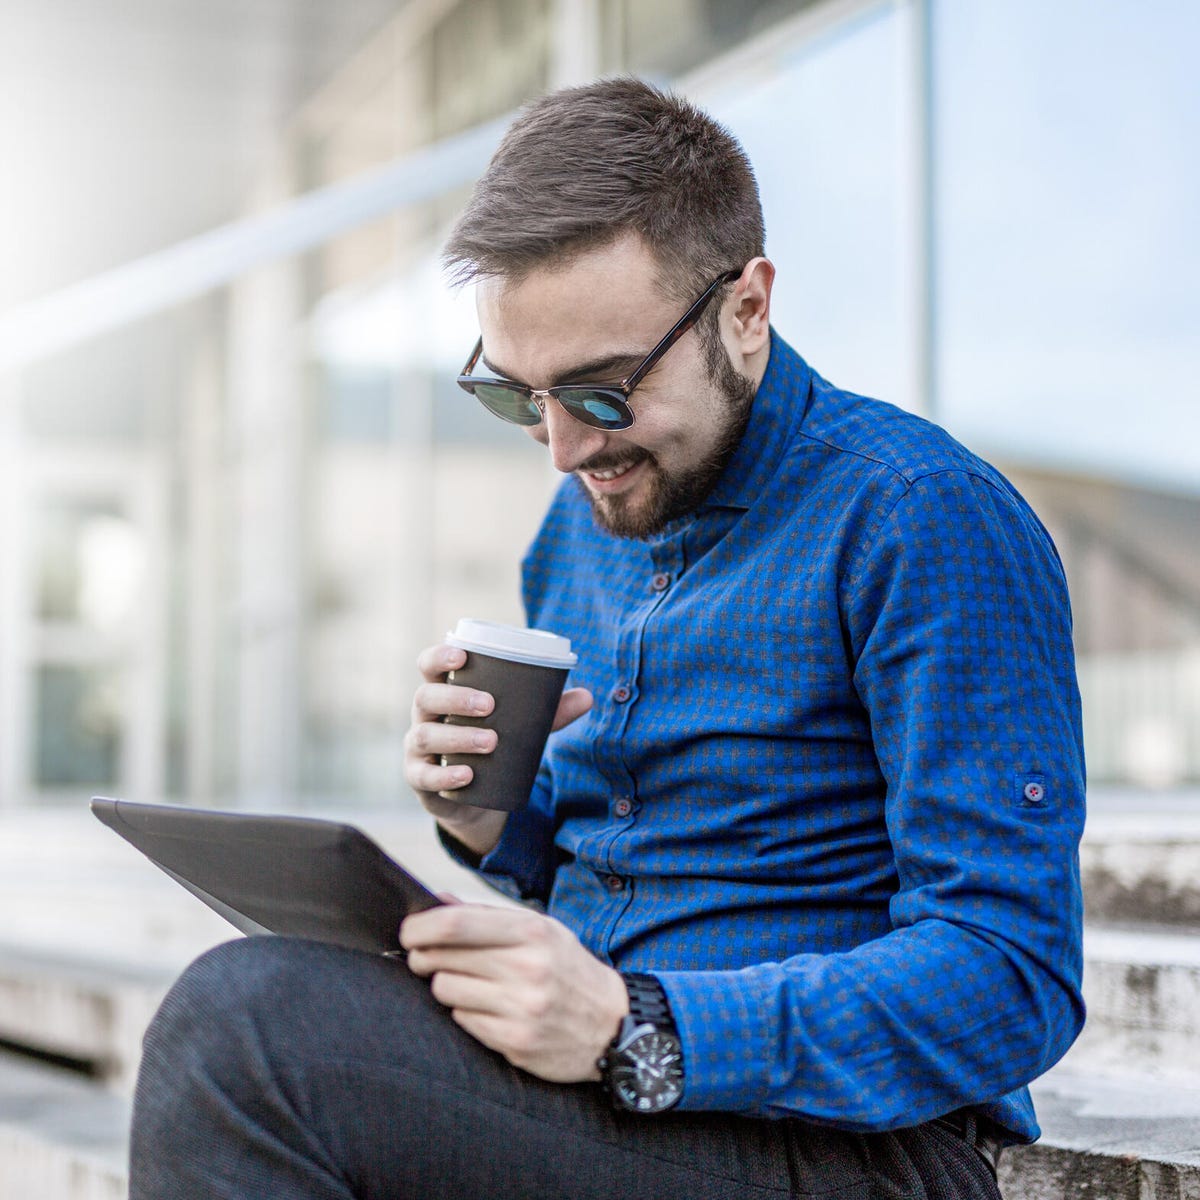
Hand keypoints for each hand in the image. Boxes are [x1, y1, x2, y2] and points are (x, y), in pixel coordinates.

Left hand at [400, 903, 627, 1082]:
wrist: (612, 1024)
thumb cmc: (567, 969)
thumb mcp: (541, 930)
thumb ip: (487, 916)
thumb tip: (437, 901)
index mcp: (532, 932)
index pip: (456, 924)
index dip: (420, 926)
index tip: (408, 932)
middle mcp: (527, 968)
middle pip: (442, 957)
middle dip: (423, 956)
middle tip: (424, 958)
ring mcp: (521, 1008)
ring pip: (445, 990)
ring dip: (446, 985)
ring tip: (468, 984)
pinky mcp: (515, 1043)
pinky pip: (462, 1021)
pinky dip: (466, 1012)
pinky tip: (487, 1009)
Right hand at [404, 642, 592, 856]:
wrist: (474, 796)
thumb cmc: (493, 743)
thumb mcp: (519, 725)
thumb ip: (549, 712)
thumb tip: (588, 697)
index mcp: (444, 691)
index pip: (429, 665)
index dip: (439, 656)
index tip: (462, 656)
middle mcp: (425, 716)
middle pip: (426, 697)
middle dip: (456, 698)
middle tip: (489, 705)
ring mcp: (417, 748)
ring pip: (426, 736)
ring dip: (458, 737)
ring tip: (491, 742)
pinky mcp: (419, 779)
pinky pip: (424, 776)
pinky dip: (445, 775)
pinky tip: (466, 775)